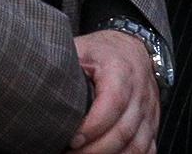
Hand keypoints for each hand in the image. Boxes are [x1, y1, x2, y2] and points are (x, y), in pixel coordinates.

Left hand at [71, 30, 161, 153]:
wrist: (133, 47)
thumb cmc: (102, 52)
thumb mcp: (80, 50)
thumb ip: (64, 68)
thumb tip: (39, 89)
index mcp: (121, 70)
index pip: (113, 102)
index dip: (92, 126)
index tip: (70, 140)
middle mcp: (140, 91)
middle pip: (123, 130)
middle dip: (95, 150)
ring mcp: (149, 110)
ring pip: (136, 145)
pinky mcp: (152, 123)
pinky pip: (147, 149)